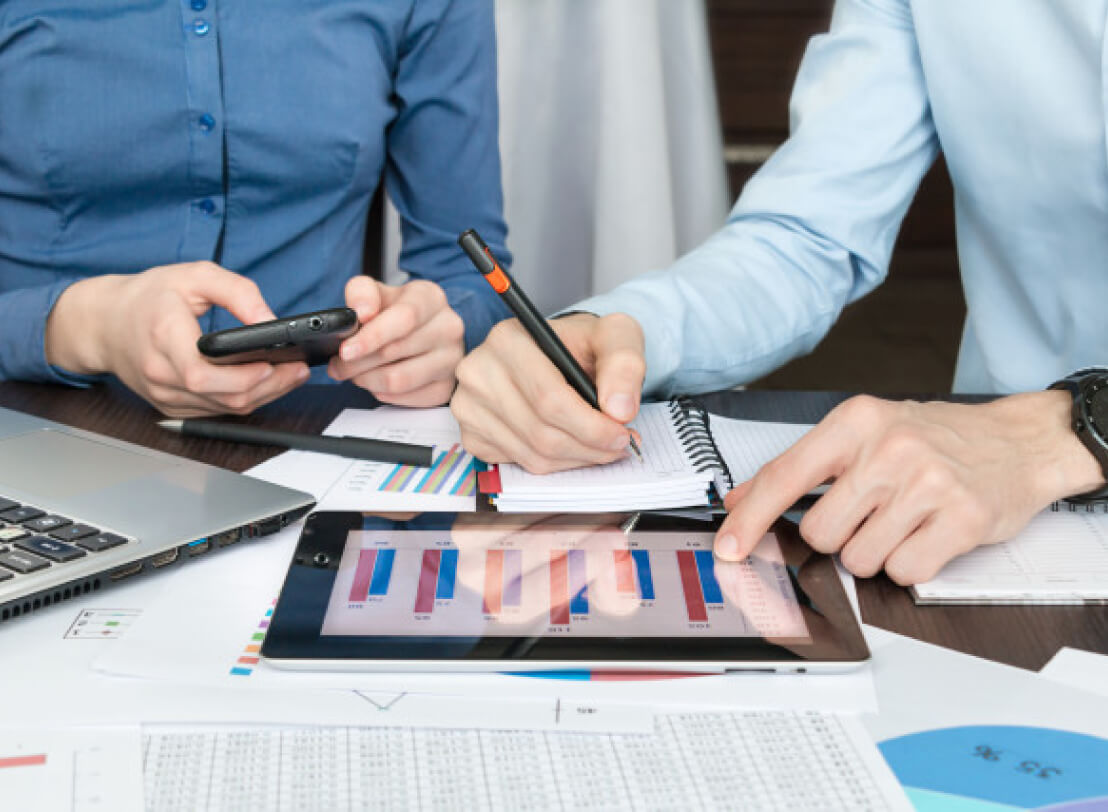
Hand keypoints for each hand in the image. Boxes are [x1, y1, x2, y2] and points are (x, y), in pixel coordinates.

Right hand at [45, 262, 308, 416]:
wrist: (104, 323)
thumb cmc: (149, 296)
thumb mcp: (194, 276)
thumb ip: (237, 291)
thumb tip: (270, 319)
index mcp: (163, 336)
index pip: (201, 374)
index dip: (241, 376)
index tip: (271, 364)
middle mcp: (160, 372)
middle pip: (222, 397)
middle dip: (268, 386)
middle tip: (298, 369)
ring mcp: (164, 394)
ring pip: (224, 409)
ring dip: (263, 395)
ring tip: (290, 374)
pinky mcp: (171, 406)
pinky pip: (215, 411)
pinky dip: (244, 399)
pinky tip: (265, 383)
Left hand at [328, 277, 463, 406]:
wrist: (420, 331)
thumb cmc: (395, 313)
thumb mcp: (376, 293)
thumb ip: (362, 292)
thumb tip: (361, 312)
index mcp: (431, 298)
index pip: (404, 318)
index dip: (371, 336)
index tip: (345, 350)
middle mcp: (448, 328)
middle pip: (394, 352)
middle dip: (356, 363)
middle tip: (338, 365)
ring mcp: (451, 360)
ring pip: (398, 381)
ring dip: (366, 380)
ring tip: (355, 373)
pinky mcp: (446, 387)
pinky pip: (404, 398)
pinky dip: (382, 393)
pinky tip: (377, 381)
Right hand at [450, 312, 644, 473]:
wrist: (557, 354)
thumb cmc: (582, 344)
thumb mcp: (614, 336)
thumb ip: (624, 364)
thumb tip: (619, 410)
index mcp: (508, 340)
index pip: (548, 398)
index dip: (591, 425)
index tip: (623, 434)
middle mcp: (478, 372)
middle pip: (540, 432)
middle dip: (589, 447)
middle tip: (620, 445)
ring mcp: (469, 406)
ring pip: (532, 454)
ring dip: (576, 458)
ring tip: (601, 445)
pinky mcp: (471, 435)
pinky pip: (519, 464)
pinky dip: (555, 463)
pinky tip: (571, 444)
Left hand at [713, 392, 1104, 584]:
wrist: (1016, 440)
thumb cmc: (933, 438)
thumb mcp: (861, 435)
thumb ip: (798, 468)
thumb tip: (740, 500)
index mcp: (855, 422)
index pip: (785, 477)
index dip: (750, 520)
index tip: (728, 547)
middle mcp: (889, 448)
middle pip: (820, 532)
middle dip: (837, 537)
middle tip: (869, 513)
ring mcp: (928, 483)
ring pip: (860, 558)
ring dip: (875, 552)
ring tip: (902, 520)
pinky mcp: (962, 519)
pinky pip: (905, 572)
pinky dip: (910, 564)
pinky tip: (927, 533)